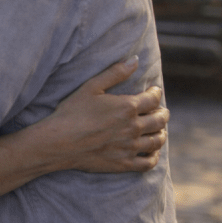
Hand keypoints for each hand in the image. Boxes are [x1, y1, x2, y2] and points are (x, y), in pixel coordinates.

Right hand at [42, 56, 168, 173]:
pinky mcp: (123, 163)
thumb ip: (115, 73)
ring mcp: (130, 147)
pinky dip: (154, 156)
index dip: (156, 93)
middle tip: (162, 111)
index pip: (153, 99)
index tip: (154, 91)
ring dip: (161, 133)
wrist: (58, 142)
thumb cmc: (72, 112)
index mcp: (128, 107)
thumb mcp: (91, 87)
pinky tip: (152, 152)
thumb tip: (135, 60)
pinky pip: (148, 162)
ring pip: (157, 141)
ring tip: (159, 130)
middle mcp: (134, 127)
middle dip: (163, 113)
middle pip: (159, 120)